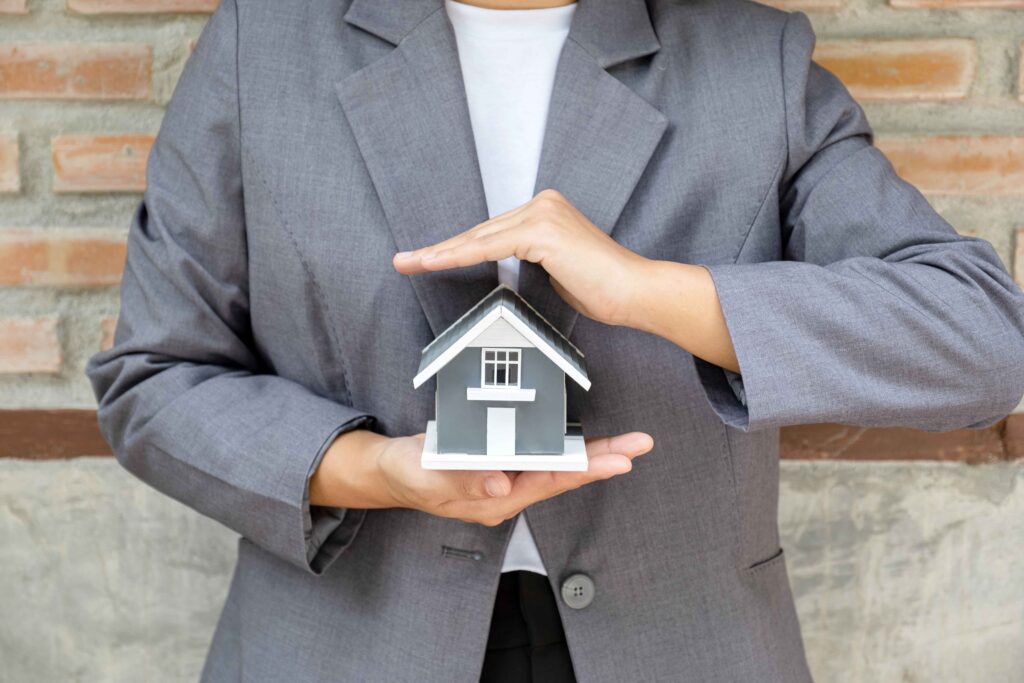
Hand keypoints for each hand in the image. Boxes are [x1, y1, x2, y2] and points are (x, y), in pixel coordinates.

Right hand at [310, 428, 652, 526]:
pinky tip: (585, 443)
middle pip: (562, 475)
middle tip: (640, 445)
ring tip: (626, 444)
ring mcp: (505, 481)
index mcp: (493, 499)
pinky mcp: (500, 465)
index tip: (617, 460)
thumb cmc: (407, 473)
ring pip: (556, 467)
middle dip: (602, 460)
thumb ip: (462, 480)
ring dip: (590, 455)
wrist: (390, 471)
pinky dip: (566, 449)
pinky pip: (541, 458)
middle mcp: (507, 493)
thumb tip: (501, 484)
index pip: (547, 481)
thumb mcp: (427, 475)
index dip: (583, 468)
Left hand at [392, 188, 740, 372]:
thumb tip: (503, 270)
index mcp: (546, 209)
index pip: (492, 233)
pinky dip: (459, 256)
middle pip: (480, 232)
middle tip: (404, 261)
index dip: (457, 248)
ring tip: (409, 264)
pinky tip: (433, 263)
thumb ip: (529, 261)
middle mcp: (542, 203)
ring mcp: (542, 213)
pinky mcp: (541, 230)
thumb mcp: (556, 271)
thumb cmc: (602, 289)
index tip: (425, 259)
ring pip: (479, 238)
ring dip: (440, 253)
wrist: (634, 292)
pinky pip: (490, 246)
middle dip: (440, 249)